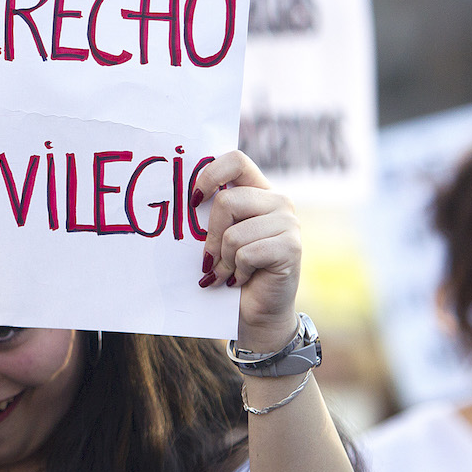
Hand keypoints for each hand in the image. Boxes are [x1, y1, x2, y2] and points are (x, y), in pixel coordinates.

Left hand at [193, 150, 300, 353]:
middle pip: (227, 201)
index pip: (235, 160)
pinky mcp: (292, 246)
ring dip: (224, 260)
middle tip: (211, 259)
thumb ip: (211, 215)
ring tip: (229, 272)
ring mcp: (288, 222)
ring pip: (234, 233)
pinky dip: (236, 271)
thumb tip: (179, 198)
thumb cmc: (231, 271)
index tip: (194, 199)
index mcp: (258, 191)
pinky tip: (243, 278)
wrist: (257, 311)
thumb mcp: (218, 237)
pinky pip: (246, 253)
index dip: (210, 174)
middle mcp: (278, 200)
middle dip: (210, 236)